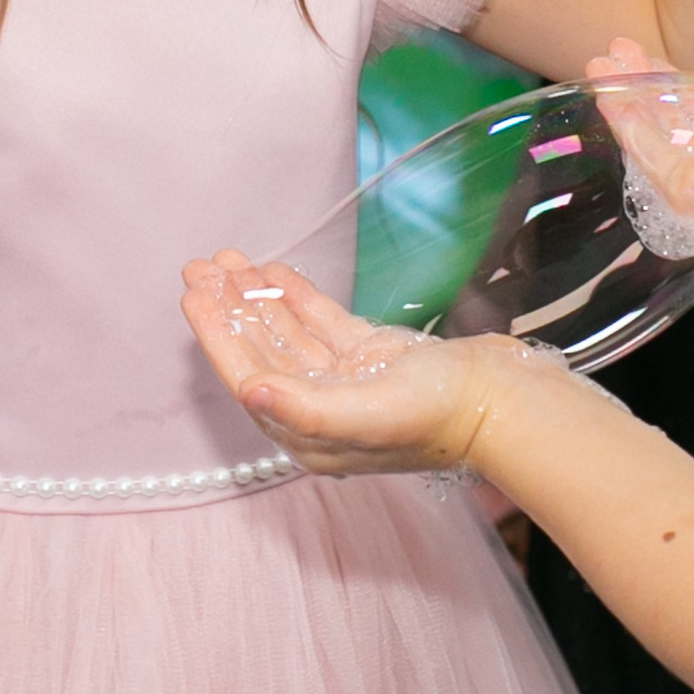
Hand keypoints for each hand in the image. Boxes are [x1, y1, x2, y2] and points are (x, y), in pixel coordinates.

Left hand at [181, 249, 527, 475]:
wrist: (499, 402)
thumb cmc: (436, 416)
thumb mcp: (367, 414)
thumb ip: (304, 407)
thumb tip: (249, 392)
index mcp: (309, 433)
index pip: (249, 376)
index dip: (218, 335)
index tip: (194, 295)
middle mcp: (320, 408)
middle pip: (262, 351)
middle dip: (229, 308)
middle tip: (200, 266)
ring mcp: (346, 380)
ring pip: (288, 333)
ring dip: (257, 298)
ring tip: (229, 260)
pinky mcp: (370, 356)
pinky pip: (321, 323)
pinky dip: (297, 297)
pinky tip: (274, 273)